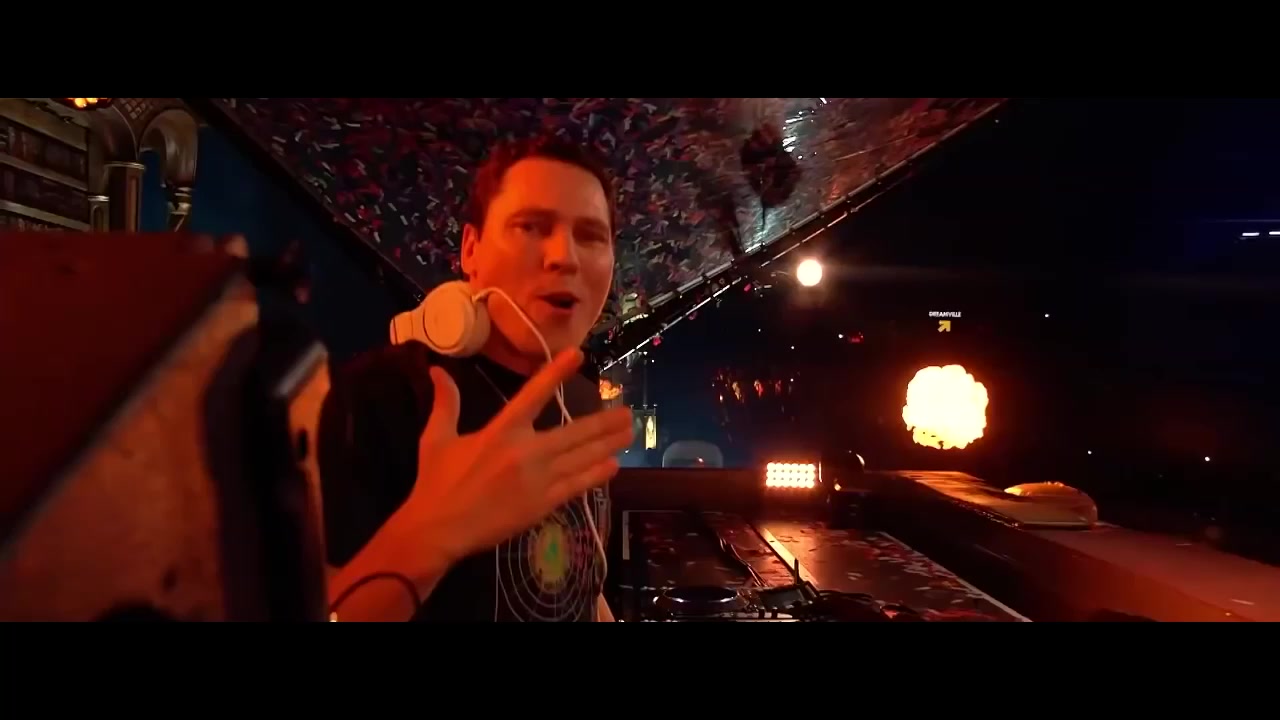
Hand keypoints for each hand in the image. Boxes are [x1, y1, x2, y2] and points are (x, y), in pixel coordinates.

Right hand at [409, 349, 632, 564]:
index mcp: (500, 432)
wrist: (438, 530)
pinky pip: (576, 486)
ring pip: (582, 458)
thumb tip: (438, 371)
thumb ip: (445, 403)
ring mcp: (538, 480)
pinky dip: (596, 474)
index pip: (533, 395)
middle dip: (604, 422)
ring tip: (629, 433)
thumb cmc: (437, 483)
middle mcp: (525, 452)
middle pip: (574, 432)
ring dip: (608, 445)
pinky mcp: (542, 504)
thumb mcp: (436, 438)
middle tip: (628, 412)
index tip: (578, 355)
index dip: (556, 373)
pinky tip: (613, 465)